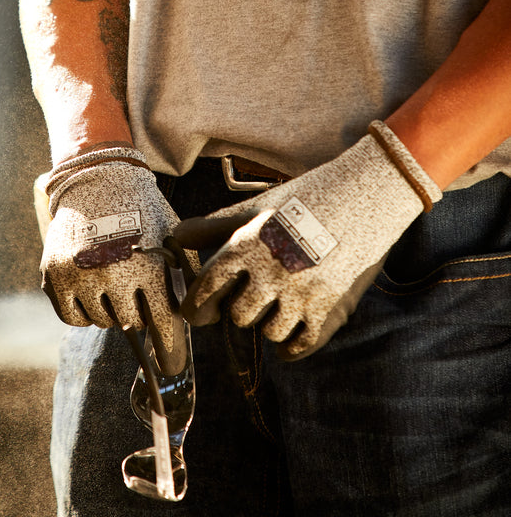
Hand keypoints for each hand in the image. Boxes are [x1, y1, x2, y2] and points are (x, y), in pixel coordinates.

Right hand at [40, 151, 195, 373]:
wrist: (98, 177)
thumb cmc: (142, 208)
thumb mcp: (172, 235)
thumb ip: (186, 275)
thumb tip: (200, 317)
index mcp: (147, 265)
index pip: (160, 324)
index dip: (169, 347)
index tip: (172, 366)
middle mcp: (112, 273)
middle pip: (130, 324)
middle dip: (138, 313)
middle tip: (137, 293)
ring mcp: (79, 275)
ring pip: (101, 321)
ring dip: (111, 309)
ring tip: (114, 280)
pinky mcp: (54, 274)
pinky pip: (72, 317)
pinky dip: (84, 311)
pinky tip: (93, 289)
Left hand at [173, 122, 441, 359]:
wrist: (366, 195)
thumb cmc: (306, 198)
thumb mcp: (258, 207)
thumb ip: (215, 226)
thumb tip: (176, 236)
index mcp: (246, 247)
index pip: (206, 290)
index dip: (197, 306)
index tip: (199, 312)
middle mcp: (269, 274)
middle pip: (238, 317)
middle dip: (241, 310)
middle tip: (253, 297)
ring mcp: (301, 295)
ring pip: (269, 333)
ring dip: (269, 324)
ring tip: (278, 307)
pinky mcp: (332, 310)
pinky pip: (300, 347)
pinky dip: (292, 348)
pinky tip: (291, 335)